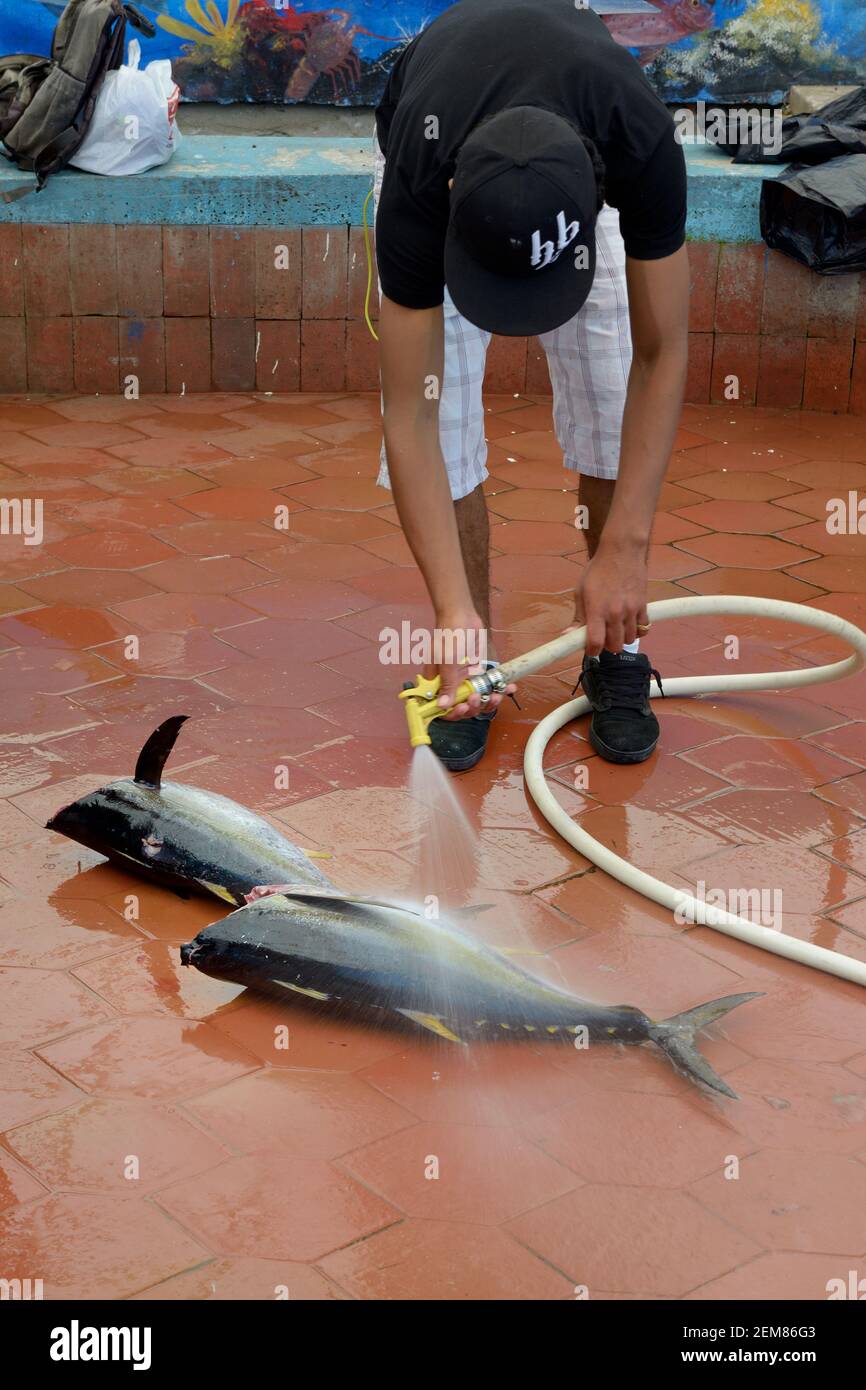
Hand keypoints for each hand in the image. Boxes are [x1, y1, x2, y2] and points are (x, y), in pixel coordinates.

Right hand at [431, 610, 514, 719]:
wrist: (463, 616)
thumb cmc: (450, 637)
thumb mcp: (447, 662)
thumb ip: (447, 684)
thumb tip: (442, 706)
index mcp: (437, 683)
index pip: (442, 707)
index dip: (452, 713)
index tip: (462, 708)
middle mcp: (451, 684)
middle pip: (461, 707)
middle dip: (472, 706)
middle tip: (478, 698)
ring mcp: (465, 679)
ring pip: (477, 700)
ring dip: (488, 701)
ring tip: (496, 695)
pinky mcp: (478, 673)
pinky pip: (488, 687)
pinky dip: (499, 690)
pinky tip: (509, 689)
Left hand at [576, 541, 648, 655]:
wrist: (622, 552)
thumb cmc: (597, 571)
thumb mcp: (581, 591)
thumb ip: (578, 616)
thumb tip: (568, 634)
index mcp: (596, 610)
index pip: (596, 643)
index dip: (591, 651)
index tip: (590, 649)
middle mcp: (615, 614)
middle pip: (615, 646)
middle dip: (607, 647)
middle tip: (603, 637)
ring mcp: (631, 610)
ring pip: (630, 640)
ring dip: (622, 639)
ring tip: (616, 629)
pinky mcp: (643, 606)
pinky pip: (643, 628)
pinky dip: (636, 630)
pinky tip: (629, 623)